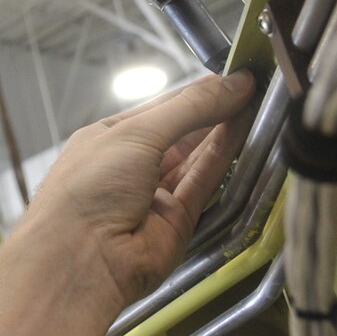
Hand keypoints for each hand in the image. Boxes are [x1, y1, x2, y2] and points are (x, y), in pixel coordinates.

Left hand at [21, 72, 255, 317]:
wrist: (81, 260)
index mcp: (109, 138)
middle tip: (252, 88)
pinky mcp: (177, 220)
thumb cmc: (88, 189)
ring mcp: (154, 194)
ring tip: (256, 103)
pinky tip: (243, 132)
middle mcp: (131, 165)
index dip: (197, 92)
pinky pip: (204, 183)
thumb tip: (231, 83)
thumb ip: (189, 108)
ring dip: (225, 131)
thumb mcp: (136, 133)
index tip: (233, 75)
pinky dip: (224, 158)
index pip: (162, 107)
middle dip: (215, 110)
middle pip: (182, 132)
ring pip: (196, 157)